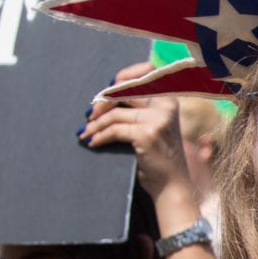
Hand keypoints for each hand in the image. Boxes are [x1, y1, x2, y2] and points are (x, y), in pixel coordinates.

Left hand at [81, 68, 192, 203]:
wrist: (171, 185)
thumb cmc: (158, 156)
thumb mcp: (155, 125)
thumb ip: (139, 107)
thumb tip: (105, 94)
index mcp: (169, 99)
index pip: (146, 72)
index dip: (123, 76)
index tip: (106, 90)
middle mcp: (166, 105)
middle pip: (124, 91)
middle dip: (102, 103)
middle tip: (88, 116)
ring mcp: (158, 119)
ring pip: (115, 113)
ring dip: (96, 124)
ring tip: (86, 133)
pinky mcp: (147, 134)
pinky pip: (114, 129)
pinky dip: (100, 136)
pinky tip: (93, 143)